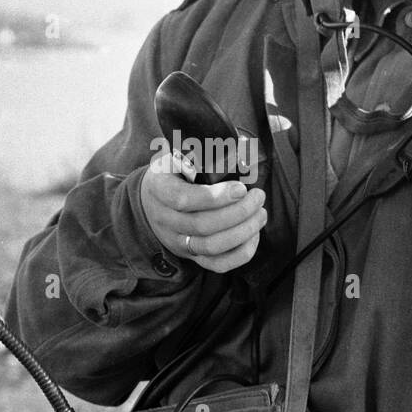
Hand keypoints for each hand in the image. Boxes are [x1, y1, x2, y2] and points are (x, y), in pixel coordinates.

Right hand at [140, 149, 266, 274]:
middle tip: (258, 197)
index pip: (183, 199)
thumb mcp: (173, 156)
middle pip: (203, 226)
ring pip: (212, 247)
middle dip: (238, 213)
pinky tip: (253, 235)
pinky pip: (217, 265)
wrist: (150, 201)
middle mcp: (165, 220)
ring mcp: (178, 241)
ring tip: (261, 214)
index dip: (215, 197)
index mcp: (159, 190)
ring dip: (243, 232)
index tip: (241, 188)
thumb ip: (195, 152)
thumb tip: (234, 146)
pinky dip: (240, 253)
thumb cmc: (171, 174)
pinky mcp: (191, 255)